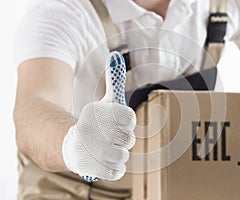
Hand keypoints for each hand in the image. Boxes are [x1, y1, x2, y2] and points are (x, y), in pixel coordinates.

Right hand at [62, 52, 135, 181]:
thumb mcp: (104, 98)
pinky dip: (112, 166)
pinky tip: (103, 159)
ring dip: (115, 152)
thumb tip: (115, 53)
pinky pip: (118, 171)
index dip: (123, 120)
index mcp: (98, 114)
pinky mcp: (93, 172)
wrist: (65, 144)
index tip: (112, 121)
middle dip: (119, 137)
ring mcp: (93, 155)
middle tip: (106, 136)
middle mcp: (94, 134)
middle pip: (129, 139)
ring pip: (123, 156)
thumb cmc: (92, 121)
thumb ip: (113, 78)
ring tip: (102, 148)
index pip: (130, 118)